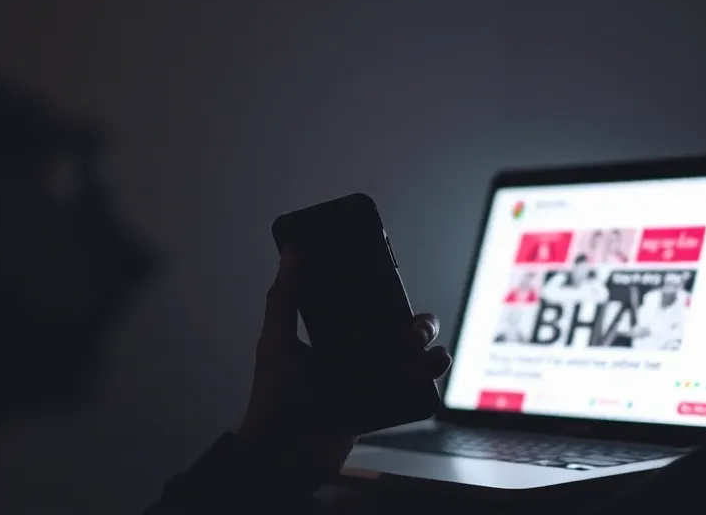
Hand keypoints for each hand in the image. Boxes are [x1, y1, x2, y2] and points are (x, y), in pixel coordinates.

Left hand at [238, 249, 451, 482]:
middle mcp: (360, 355)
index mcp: (336, 335)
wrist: (286, 455)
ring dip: (430, 349)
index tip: (395, 282)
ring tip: (419, 353)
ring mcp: (376, 380)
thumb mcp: (277, 340)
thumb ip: (284, 296)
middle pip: (403, 329)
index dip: (388, 292)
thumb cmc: (275, 399)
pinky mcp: (386, 403)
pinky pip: (419, 386)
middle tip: (410, 331)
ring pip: (418, 355)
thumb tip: (291, 251)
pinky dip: (430, 376)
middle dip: (418, 324)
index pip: (370, 306)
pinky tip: (424, 373)